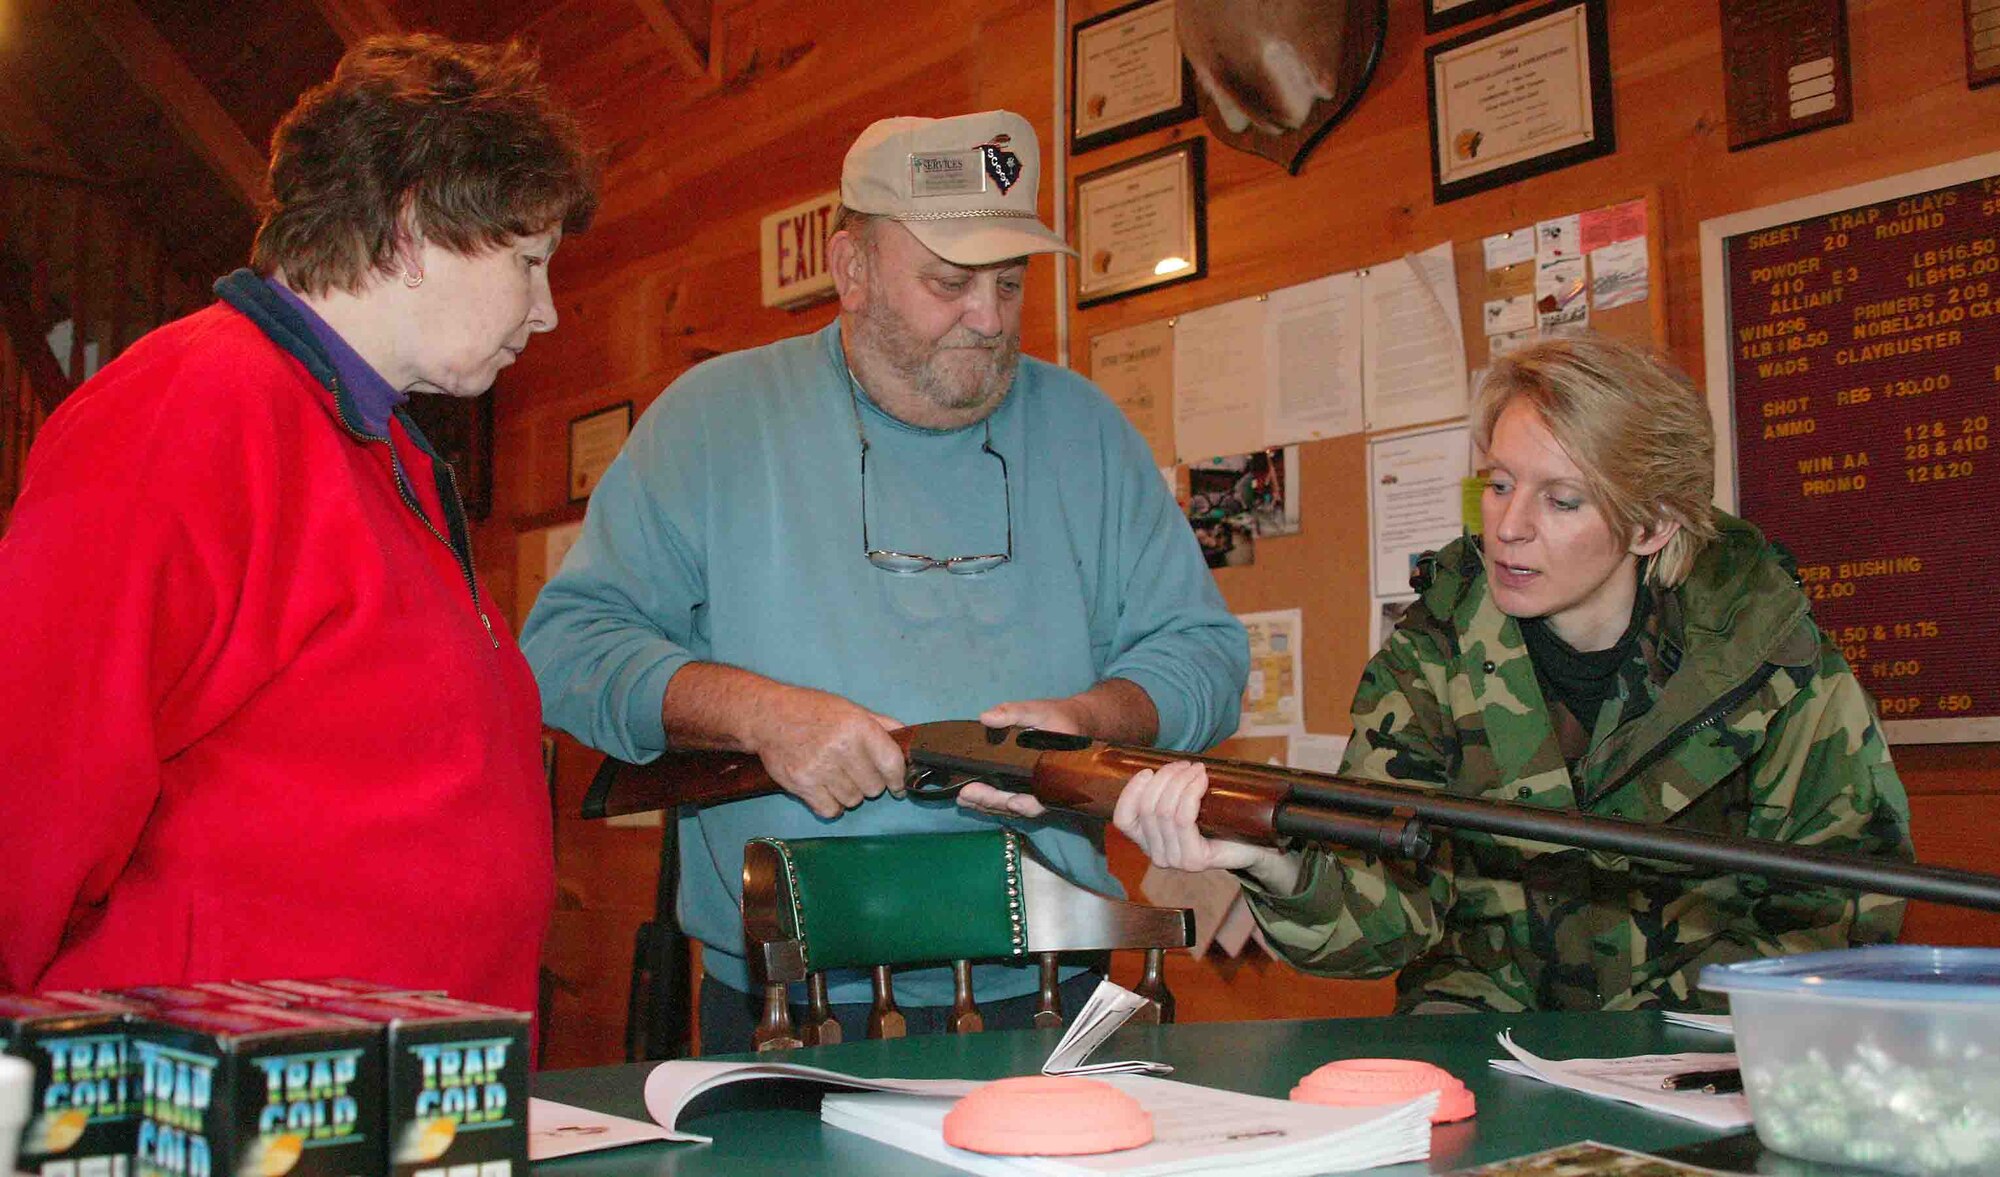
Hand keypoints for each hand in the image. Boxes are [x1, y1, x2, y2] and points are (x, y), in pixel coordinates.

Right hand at [744, 685, 905, 819]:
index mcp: (858, 727)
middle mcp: (841, 748)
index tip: (897, 785)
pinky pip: (831, 810)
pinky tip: (825, 789)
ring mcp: (820, 769)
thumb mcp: (850, 708)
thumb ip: (881, 724)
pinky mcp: (802, 785)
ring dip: (850, 794)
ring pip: (853, 801)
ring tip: (838, 777)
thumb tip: (909, 738)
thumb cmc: (812, 711)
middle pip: (874, 787)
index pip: (892, 763)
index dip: (898, 779)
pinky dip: (831, 805)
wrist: (768, 716)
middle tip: (857, 773)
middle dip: (870, 783)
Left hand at [955, 697, 1089, 819]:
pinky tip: (969, 797)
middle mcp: (1045, 787)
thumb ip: (1014, 713)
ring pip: (1011, 807)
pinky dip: (988, 800)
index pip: (1043, 798)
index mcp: (1053, 772)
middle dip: (992, 802)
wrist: (1071, 723)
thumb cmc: (1057, 718)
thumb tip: (987, 718)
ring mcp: (1033, 790)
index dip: (1028, 805)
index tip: (1012, 803)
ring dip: (986, 805)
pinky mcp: (1023, 788)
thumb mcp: (1038, 710)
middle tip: (967, 794)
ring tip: (962, 798)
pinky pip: (1007, 799)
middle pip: (1020, 806)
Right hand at [1112, 761, 1283, 873]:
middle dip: (1165, 778)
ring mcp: (1174, 860)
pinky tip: (1201, 780)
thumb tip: (1163, 764)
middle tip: (1185, 765)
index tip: (1148, 771)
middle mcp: (1157, 855)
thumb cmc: (1218, 821)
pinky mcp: (1194, 860)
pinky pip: (1183, 818)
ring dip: (1181, 782)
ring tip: (1197, 769)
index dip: (1131, 792)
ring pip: (1166, 811)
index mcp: (1147, 842)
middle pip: (1147, 808)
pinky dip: (1191, 792)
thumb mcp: (1185, 805)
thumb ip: (1167, 793)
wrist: (1253, 845)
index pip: (1123, 820)